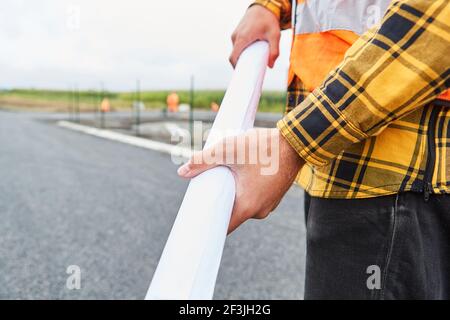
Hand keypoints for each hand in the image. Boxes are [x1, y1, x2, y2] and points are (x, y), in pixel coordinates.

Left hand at [177, 128, 303, 233]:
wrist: (296, 141)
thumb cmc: (263, 147)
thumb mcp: (228, 150)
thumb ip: (203, 161)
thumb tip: (182, 171)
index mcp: (248, 206)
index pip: (224, 226)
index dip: (209, 223)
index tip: (198, 218)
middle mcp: (260, 210)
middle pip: (232, 213)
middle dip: (220, 201)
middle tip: (208, 187)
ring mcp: (270, 204)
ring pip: (244, 204)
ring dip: (234, 193)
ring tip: (227, 176)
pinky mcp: (274, 195)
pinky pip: (255, 198)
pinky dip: (246, 189)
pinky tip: (241, 174)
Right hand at [230, 5, 280, 67]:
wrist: (263, 6)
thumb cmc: (269, 20)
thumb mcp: (275, 35)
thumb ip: (274, 51)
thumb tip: (270, 66)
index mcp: (242, 38)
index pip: (233, 58)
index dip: (236, 68)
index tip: (242, 74)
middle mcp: (236, 36)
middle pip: (234, 55)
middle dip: (241, 63)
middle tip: (250, 70)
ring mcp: (235, 33)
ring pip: (235, 50)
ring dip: (242, 56)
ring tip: (251, 61)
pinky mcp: (237, 32)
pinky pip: (236, 45)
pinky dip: (241, 50)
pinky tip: (250, 53)